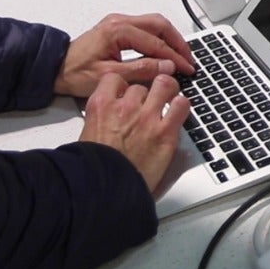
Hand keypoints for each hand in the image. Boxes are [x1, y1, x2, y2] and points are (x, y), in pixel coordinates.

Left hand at [54, 13, 195, 97]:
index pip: (155, 42)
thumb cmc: (76, 74)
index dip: (174, 56)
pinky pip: (145, 28)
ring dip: (170, 38)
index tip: (187, 68)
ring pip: (154, 23)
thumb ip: (140, 69)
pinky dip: (159, 38)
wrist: (55, 68)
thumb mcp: (110, 75)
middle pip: (159, 24)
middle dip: (177, 41)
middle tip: (189, 59)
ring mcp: (118, 22)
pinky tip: (164, 51)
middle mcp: (120, 21)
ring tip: (181, 55)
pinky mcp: (117, 27)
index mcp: (118, 30)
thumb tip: (167, 66)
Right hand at [80, 73, 189, 189]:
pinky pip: (181, 106)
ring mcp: (147, 117)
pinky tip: (178, 112)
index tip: (127, 92)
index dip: (123, 86)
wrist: (106, 190)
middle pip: (141, 85)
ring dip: (168, 91)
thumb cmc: (95, 168)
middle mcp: (126, 107)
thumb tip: (108, 116)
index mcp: (101, 105)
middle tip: (150, 102)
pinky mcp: (166, 132)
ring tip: (170, 98)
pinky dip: (182, 106)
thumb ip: (101, 119)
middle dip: (146, 93)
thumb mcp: (88, 135)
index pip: (115, 78)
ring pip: (165, 85)